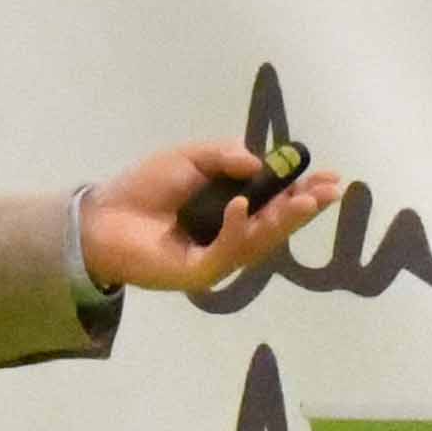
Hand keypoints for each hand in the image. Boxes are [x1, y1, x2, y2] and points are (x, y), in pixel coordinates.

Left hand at [86, 140, 344, 293]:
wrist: (101, 218)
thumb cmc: (143, 187)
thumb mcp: (189, 157)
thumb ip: (224, 156)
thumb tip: (259, 162)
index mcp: (230, 210)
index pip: (275, 202)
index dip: (302, 190)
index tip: (330, 177)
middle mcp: (230, 236)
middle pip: (275, 225)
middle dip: (304, 208)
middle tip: (330, 192)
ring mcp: (217, 258)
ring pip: (259, 241)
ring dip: (284, 219)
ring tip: (306, 199)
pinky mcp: (199, 273)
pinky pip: (226, 252)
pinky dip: (236, 228)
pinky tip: (241, 207)